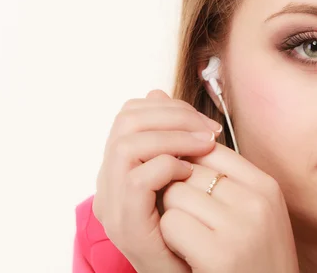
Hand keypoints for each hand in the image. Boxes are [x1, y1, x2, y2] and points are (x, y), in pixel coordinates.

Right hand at [92, 90, 221, 272]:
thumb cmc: (193, 226)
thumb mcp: (181, 174)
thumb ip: (171, 137)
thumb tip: (159, 91)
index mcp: (119, 168)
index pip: (130, 114)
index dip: (167, 107)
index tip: (202, 121)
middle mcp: (108, 184)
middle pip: (126, 121)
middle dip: (173, 115)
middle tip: (208, 131)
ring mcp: (113, 206)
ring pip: (128, 144)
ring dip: (174, 137)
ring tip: (205, 147)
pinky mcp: (127, 225)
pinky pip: (139, 177)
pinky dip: (169, 165)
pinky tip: (192, 173)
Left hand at [161, 143, 299, 272]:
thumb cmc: (255, 259)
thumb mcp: (256, 212)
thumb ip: (229, 181)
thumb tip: (186, 153)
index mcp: (267, 186)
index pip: (211, 150)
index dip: (190, 169)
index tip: (189, 192)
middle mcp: (257, 201)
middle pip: (189, 171)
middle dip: (179, 194)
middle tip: (193, 223)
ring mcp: (240, 226)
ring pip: (175, 194)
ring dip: (173, 217)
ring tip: (193, 239)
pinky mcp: (219, 253)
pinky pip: (171, 224)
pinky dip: (171, 240)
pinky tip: (189, 255)